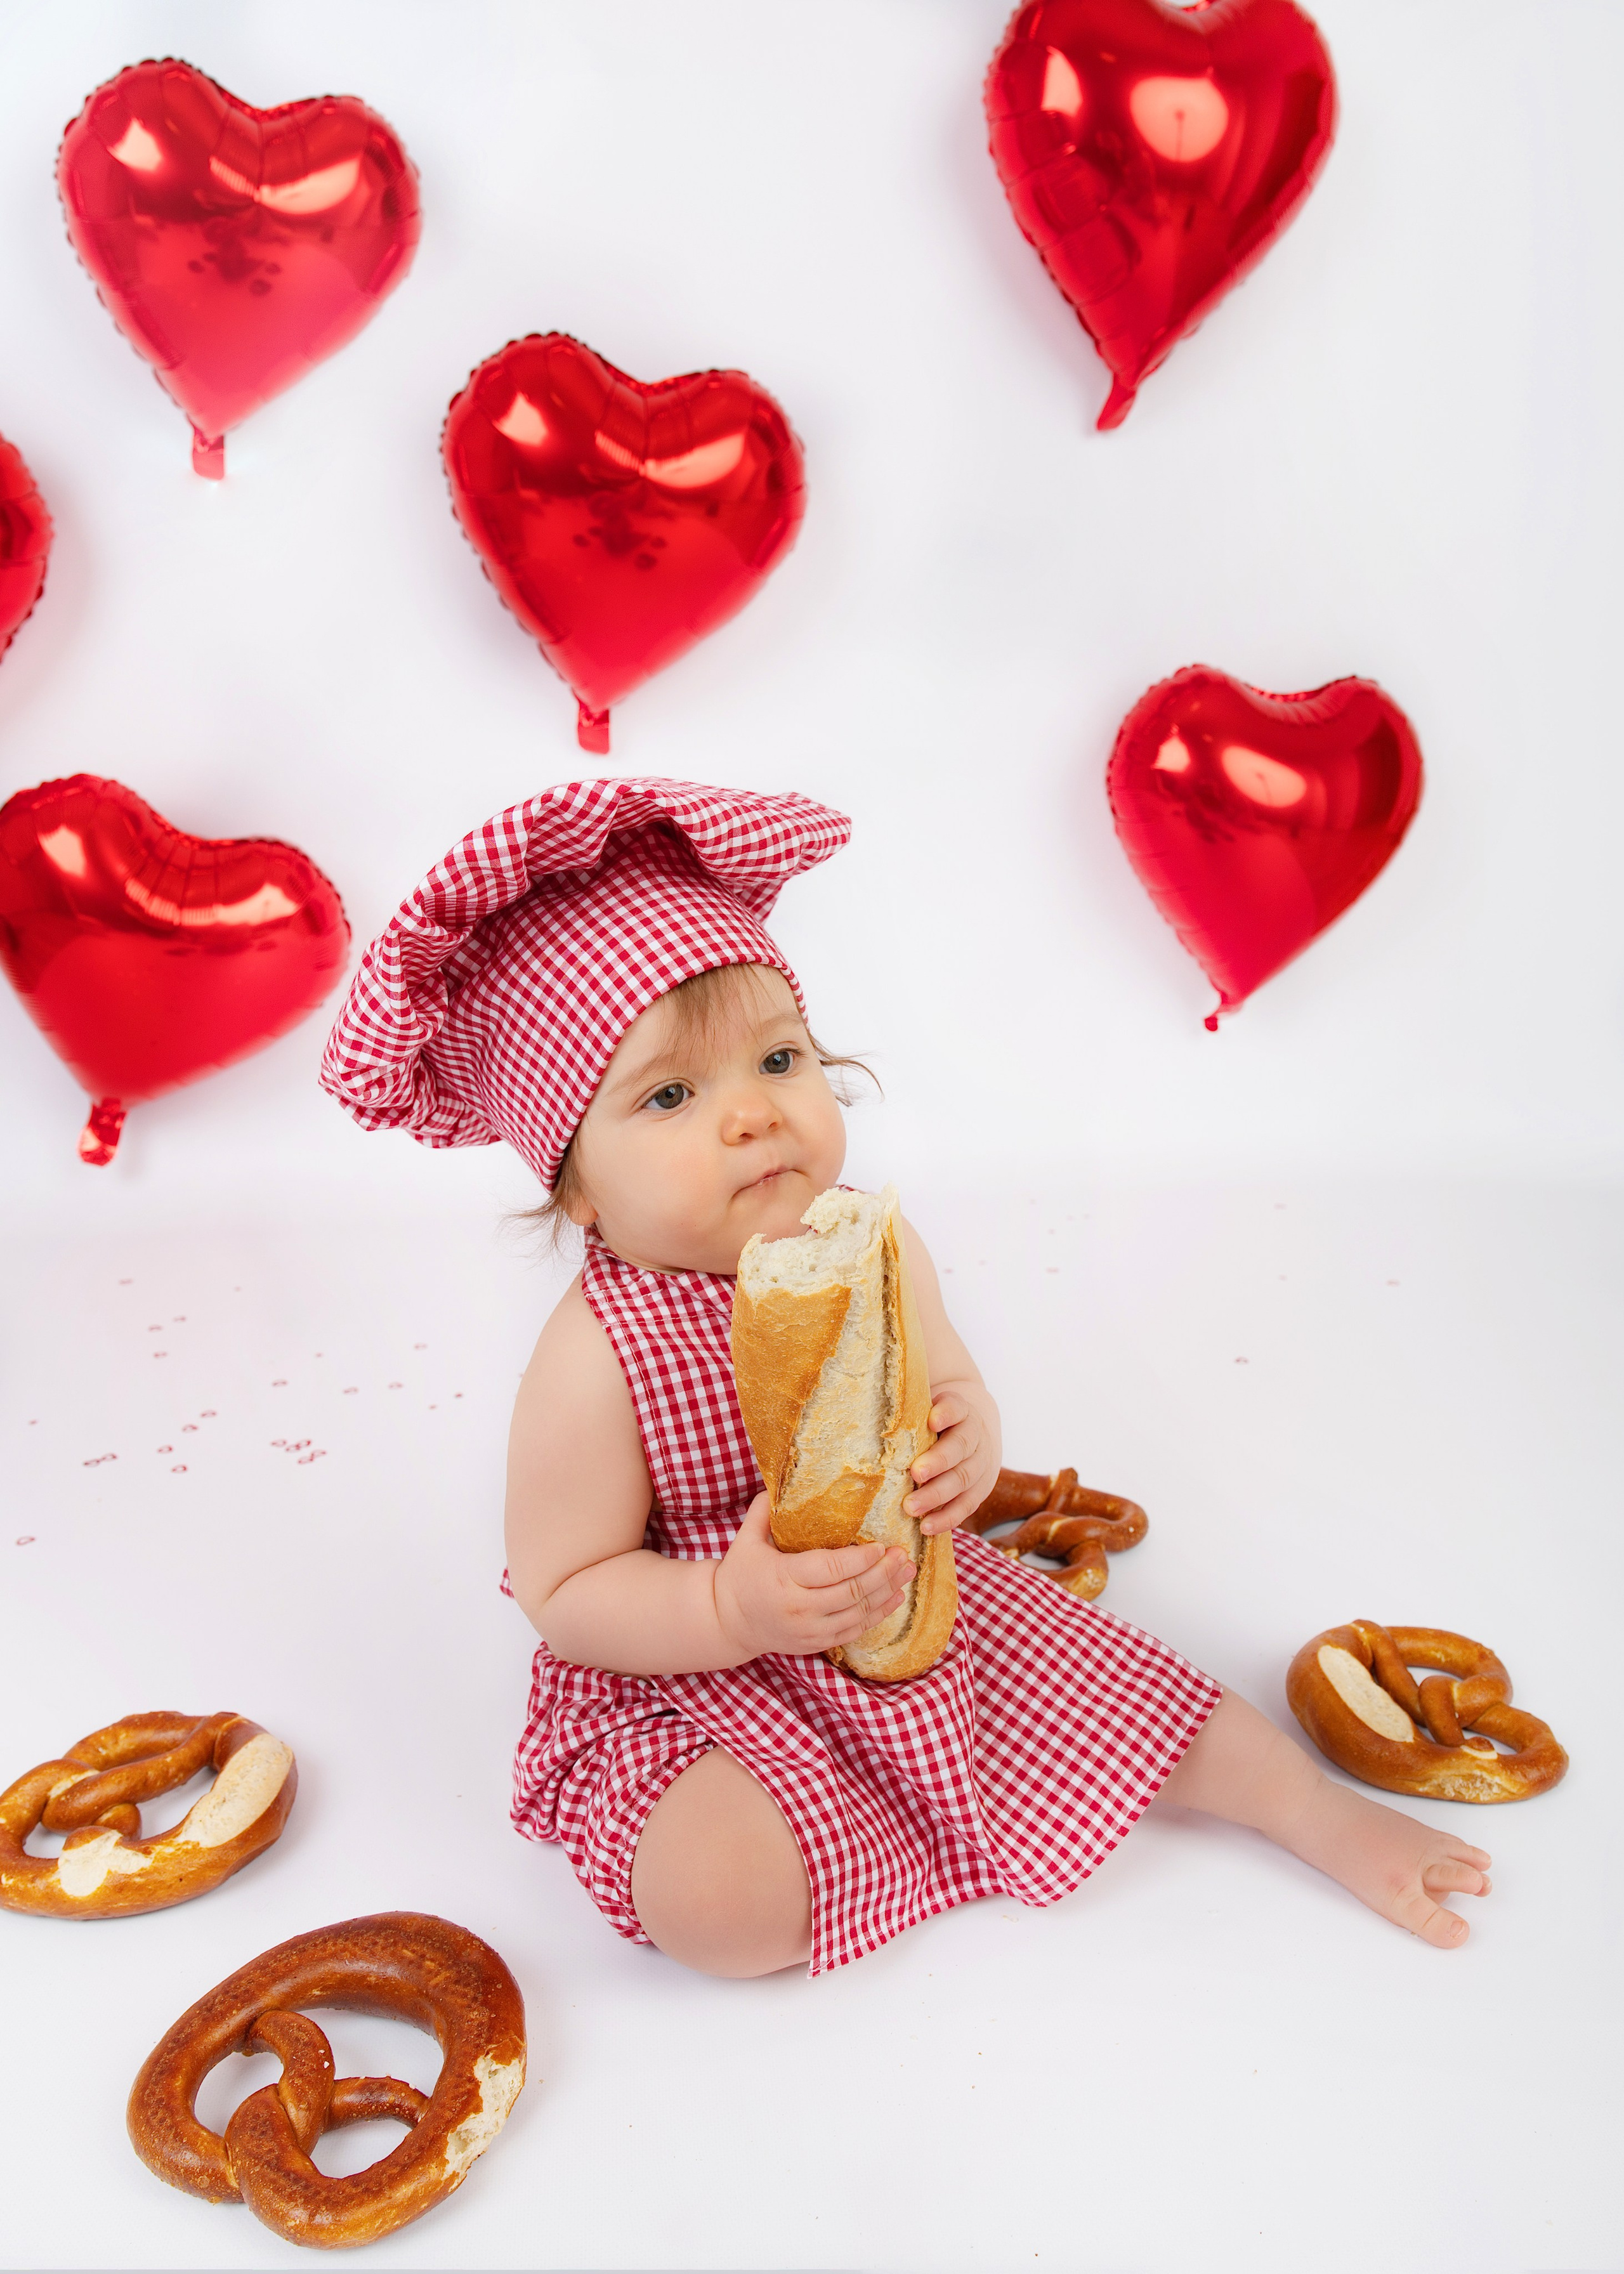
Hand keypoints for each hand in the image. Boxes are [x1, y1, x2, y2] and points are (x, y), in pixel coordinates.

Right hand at [714, 1494, 912, 1663]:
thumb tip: (777, 1480)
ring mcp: (809, 1630)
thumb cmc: (740, 1575)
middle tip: (903, 1554)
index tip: (882, 1545)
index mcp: (784, 1578)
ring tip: (906, 1572)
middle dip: (882, 1573)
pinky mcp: (816, 1643)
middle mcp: (799, 1608)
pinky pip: (854, 1631)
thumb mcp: (744, 1540)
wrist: (727, 1621)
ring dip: (887, 1593)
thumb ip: (763, 1512)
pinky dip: (878, 1615)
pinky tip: (895, 1597)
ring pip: (858, 1613)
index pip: (831, 1569)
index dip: (860, 1559)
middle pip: (851, 1592)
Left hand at [905, 1386, 1000, 1535]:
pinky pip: (966, 1505)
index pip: (956, 1407)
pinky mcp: (979, 1490)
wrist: (973, 1436)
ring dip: (937, 1495)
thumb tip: (867, 1402)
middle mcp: (974, 1436)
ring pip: (963, 1479)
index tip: (932, 1421)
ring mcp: (980, 1464)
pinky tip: (927, 1527)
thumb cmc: (936, 1423)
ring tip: (912, 1507)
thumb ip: (907, 1409)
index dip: (947, 1413)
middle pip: (960, 1447)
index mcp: (961, 1411)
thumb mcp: (928, 1409)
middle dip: (938, 1462)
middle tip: (915, 1474)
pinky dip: (947, 1517)